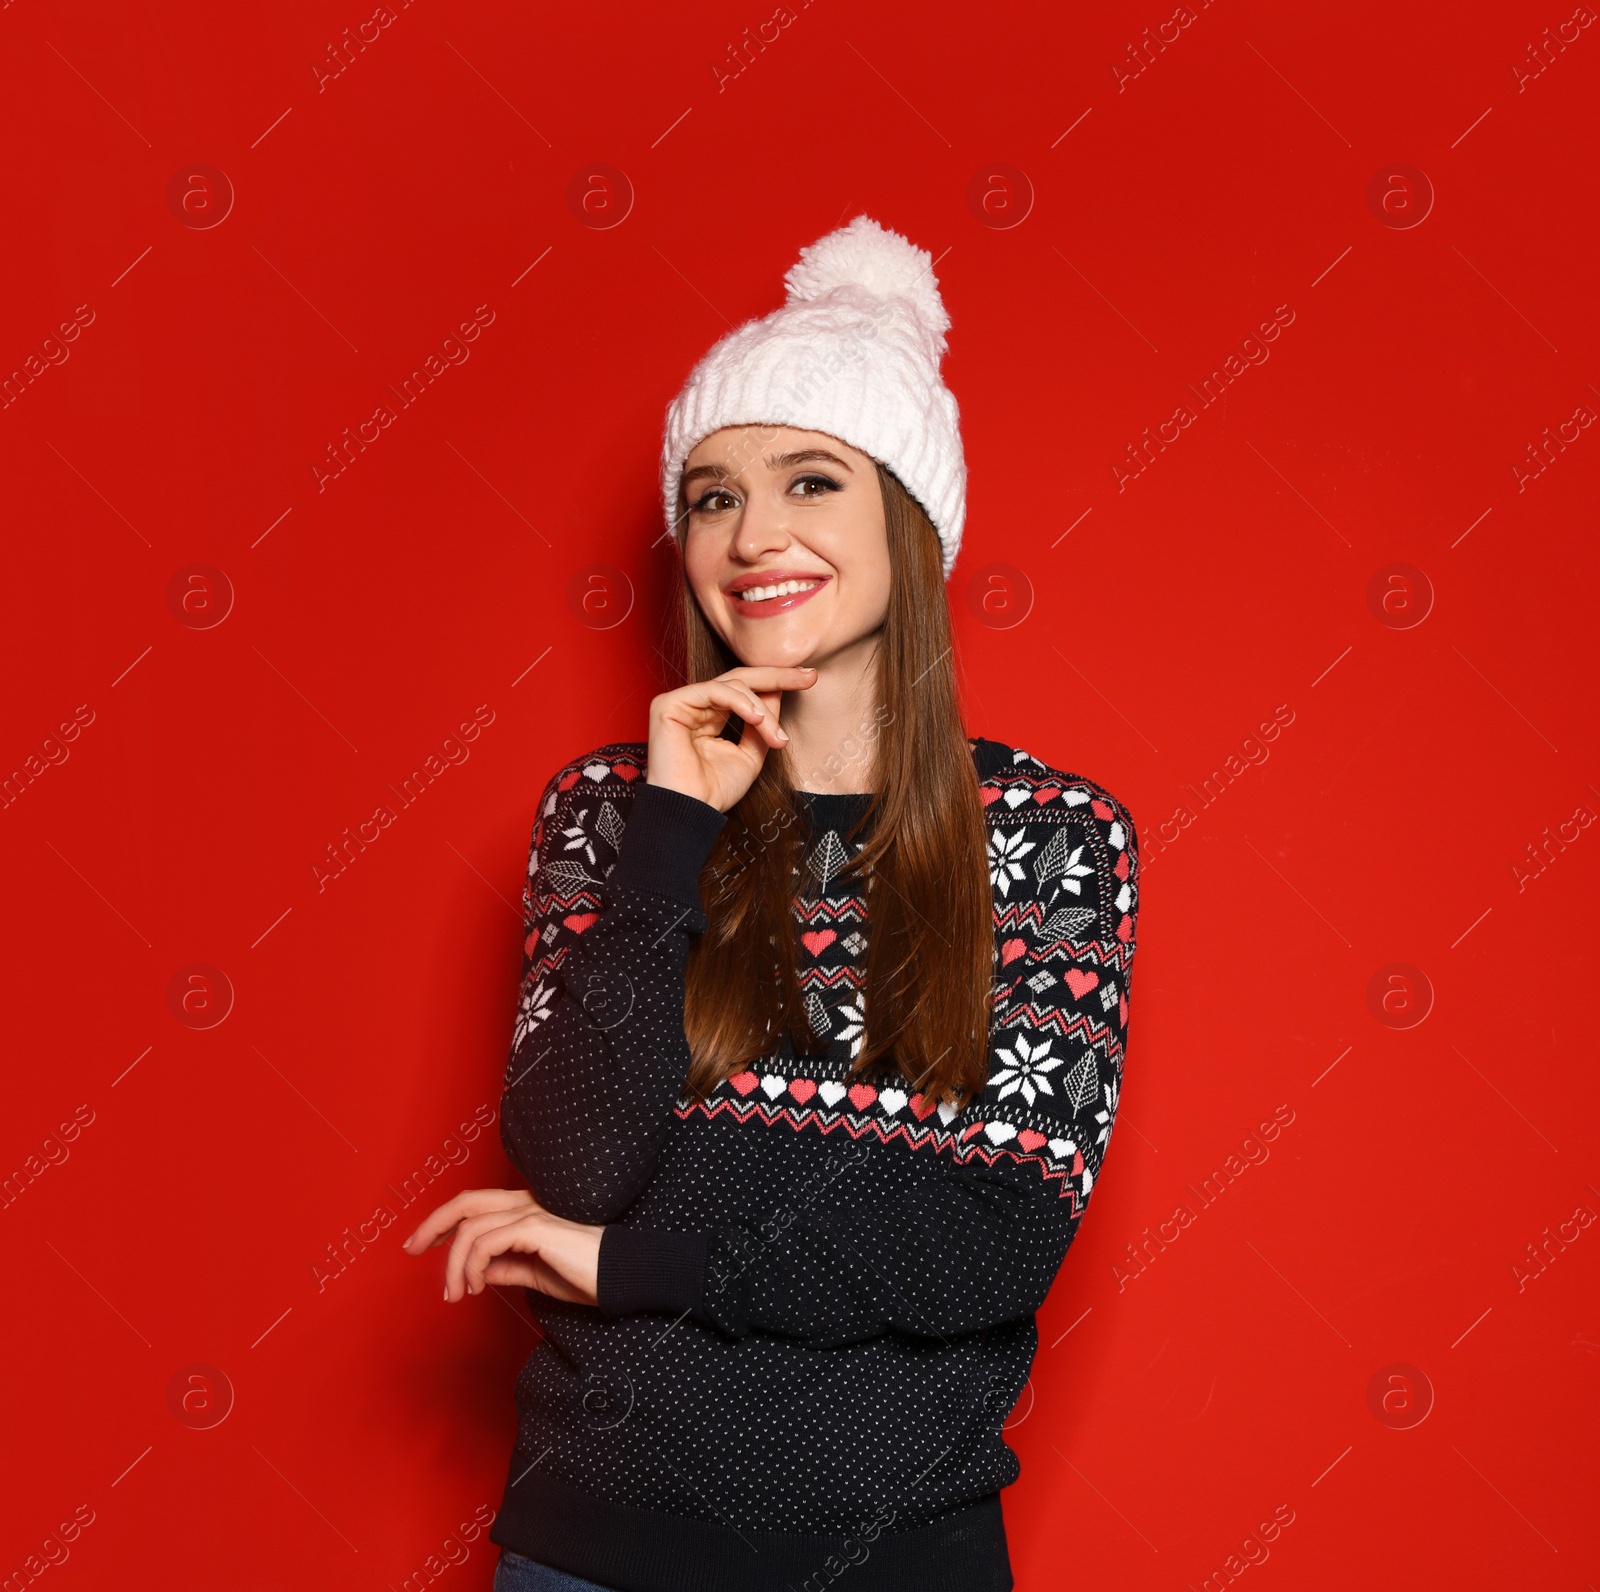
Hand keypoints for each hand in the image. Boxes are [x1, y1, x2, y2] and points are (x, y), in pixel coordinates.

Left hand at [402, 1187, 604, 1305]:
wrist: (618, 1276)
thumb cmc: (584, 1275)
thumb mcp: (535, 1273)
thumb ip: (505, 1268)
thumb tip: (475, 1272)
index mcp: (526, 1210)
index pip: (475, 1205)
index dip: (443, 1221)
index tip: (420, 1244)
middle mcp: (526, 1204)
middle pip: (466, 1202)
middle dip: (432, 1224)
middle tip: (411, 1249)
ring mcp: (530, 1213)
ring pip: (471, 1228)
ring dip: (452, 1265)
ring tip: (454, 1294)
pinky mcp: (535, 1228)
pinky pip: (486, 1242)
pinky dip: (470, 1265)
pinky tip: (474, 1286)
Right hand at [646, 665, 816, 811]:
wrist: (690, 812)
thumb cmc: (715, 791)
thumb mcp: (751, 754)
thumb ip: (762, 723)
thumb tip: (779, 691)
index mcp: (710, 715)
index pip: (745, 690)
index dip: (777, 683)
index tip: (810, 680)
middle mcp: (695, 705)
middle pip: (740, 678)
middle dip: (778, 676)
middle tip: (809, 677)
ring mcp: (681, 703)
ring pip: (733, 685)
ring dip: (762, 709)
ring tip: (776, 735)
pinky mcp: (669, 704)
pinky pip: (714, 690)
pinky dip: (740, 702)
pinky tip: (757, 718)